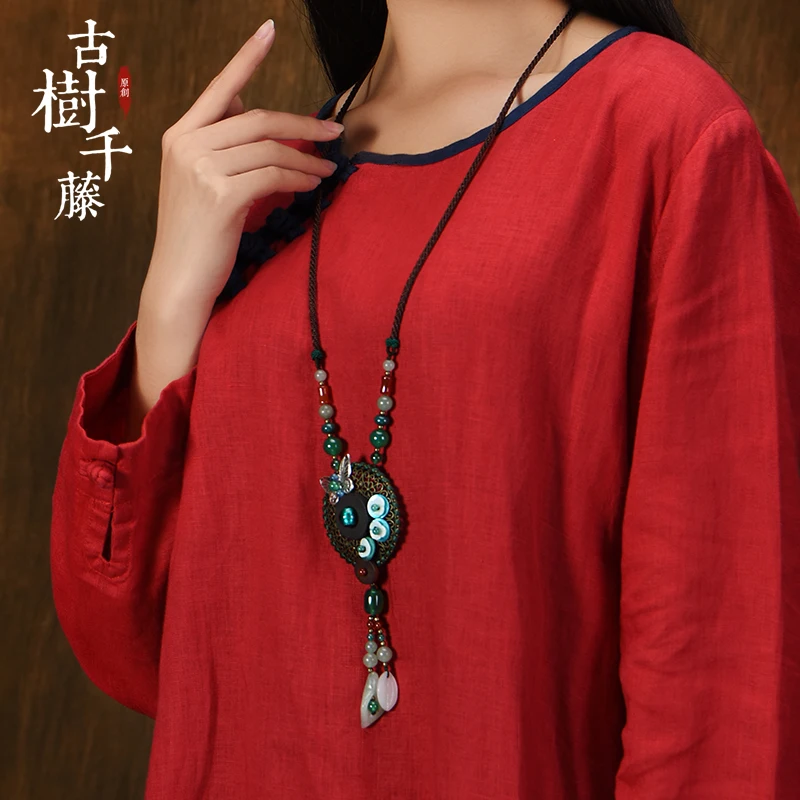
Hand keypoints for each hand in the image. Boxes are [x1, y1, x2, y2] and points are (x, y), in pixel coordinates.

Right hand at [145, 17, 342, 308]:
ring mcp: (202, 168)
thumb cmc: (196, 235)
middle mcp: (188, 145)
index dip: (247, 57)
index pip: (221, 89)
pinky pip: (275, 175)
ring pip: (271, 148)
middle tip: (334, 133)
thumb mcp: (200, 182)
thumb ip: (221, 144)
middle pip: (259, 118)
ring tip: (328, 170)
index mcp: (180, 136)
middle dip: (303, 125)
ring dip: (308, 158)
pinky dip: (301, 178)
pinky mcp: (222, 195)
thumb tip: (249, 109)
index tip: (269, 30)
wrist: (178, 279)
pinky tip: (314, 185)